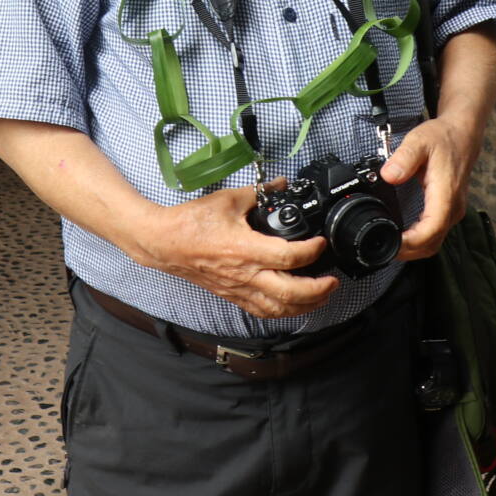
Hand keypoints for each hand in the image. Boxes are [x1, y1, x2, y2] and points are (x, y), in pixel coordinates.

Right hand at [134, 186, 338, 318]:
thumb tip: (280, 183)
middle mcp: (245, 274)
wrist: (164, 243)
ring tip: (321, 297)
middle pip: (290, 293)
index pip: (288, 256)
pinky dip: (282, 312)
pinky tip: (293, 306)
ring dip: (304, 306)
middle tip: (332, 281)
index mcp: (245, 249)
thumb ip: (258, 192)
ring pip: (278, 309)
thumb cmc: (191, 222)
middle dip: (317, 290)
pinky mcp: (232, 295)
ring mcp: (238, 289)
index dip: (311, 251)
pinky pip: (261, 311)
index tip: (321, 243)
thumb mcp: (228, 199)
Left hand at [381, 116, 480, 260]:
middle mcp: (453, 208)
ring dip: (414, 249)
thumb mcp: (419, 141)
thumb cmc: (443, 138)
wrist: (462, 134)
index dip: (411, 242)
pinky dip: (419, 241)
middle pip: (432, 243)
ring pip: (435, 242)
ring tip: (389, 245)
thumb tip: (388, 175)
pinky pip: (436, 234)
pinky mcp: (450, 211)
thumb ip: (403, 158)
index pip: (431, 229)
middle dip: (408, 251)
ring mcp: (453, 211)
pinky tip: (403, 237)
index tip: (391, 242)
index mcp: (446, 194)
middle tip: (382, 247)